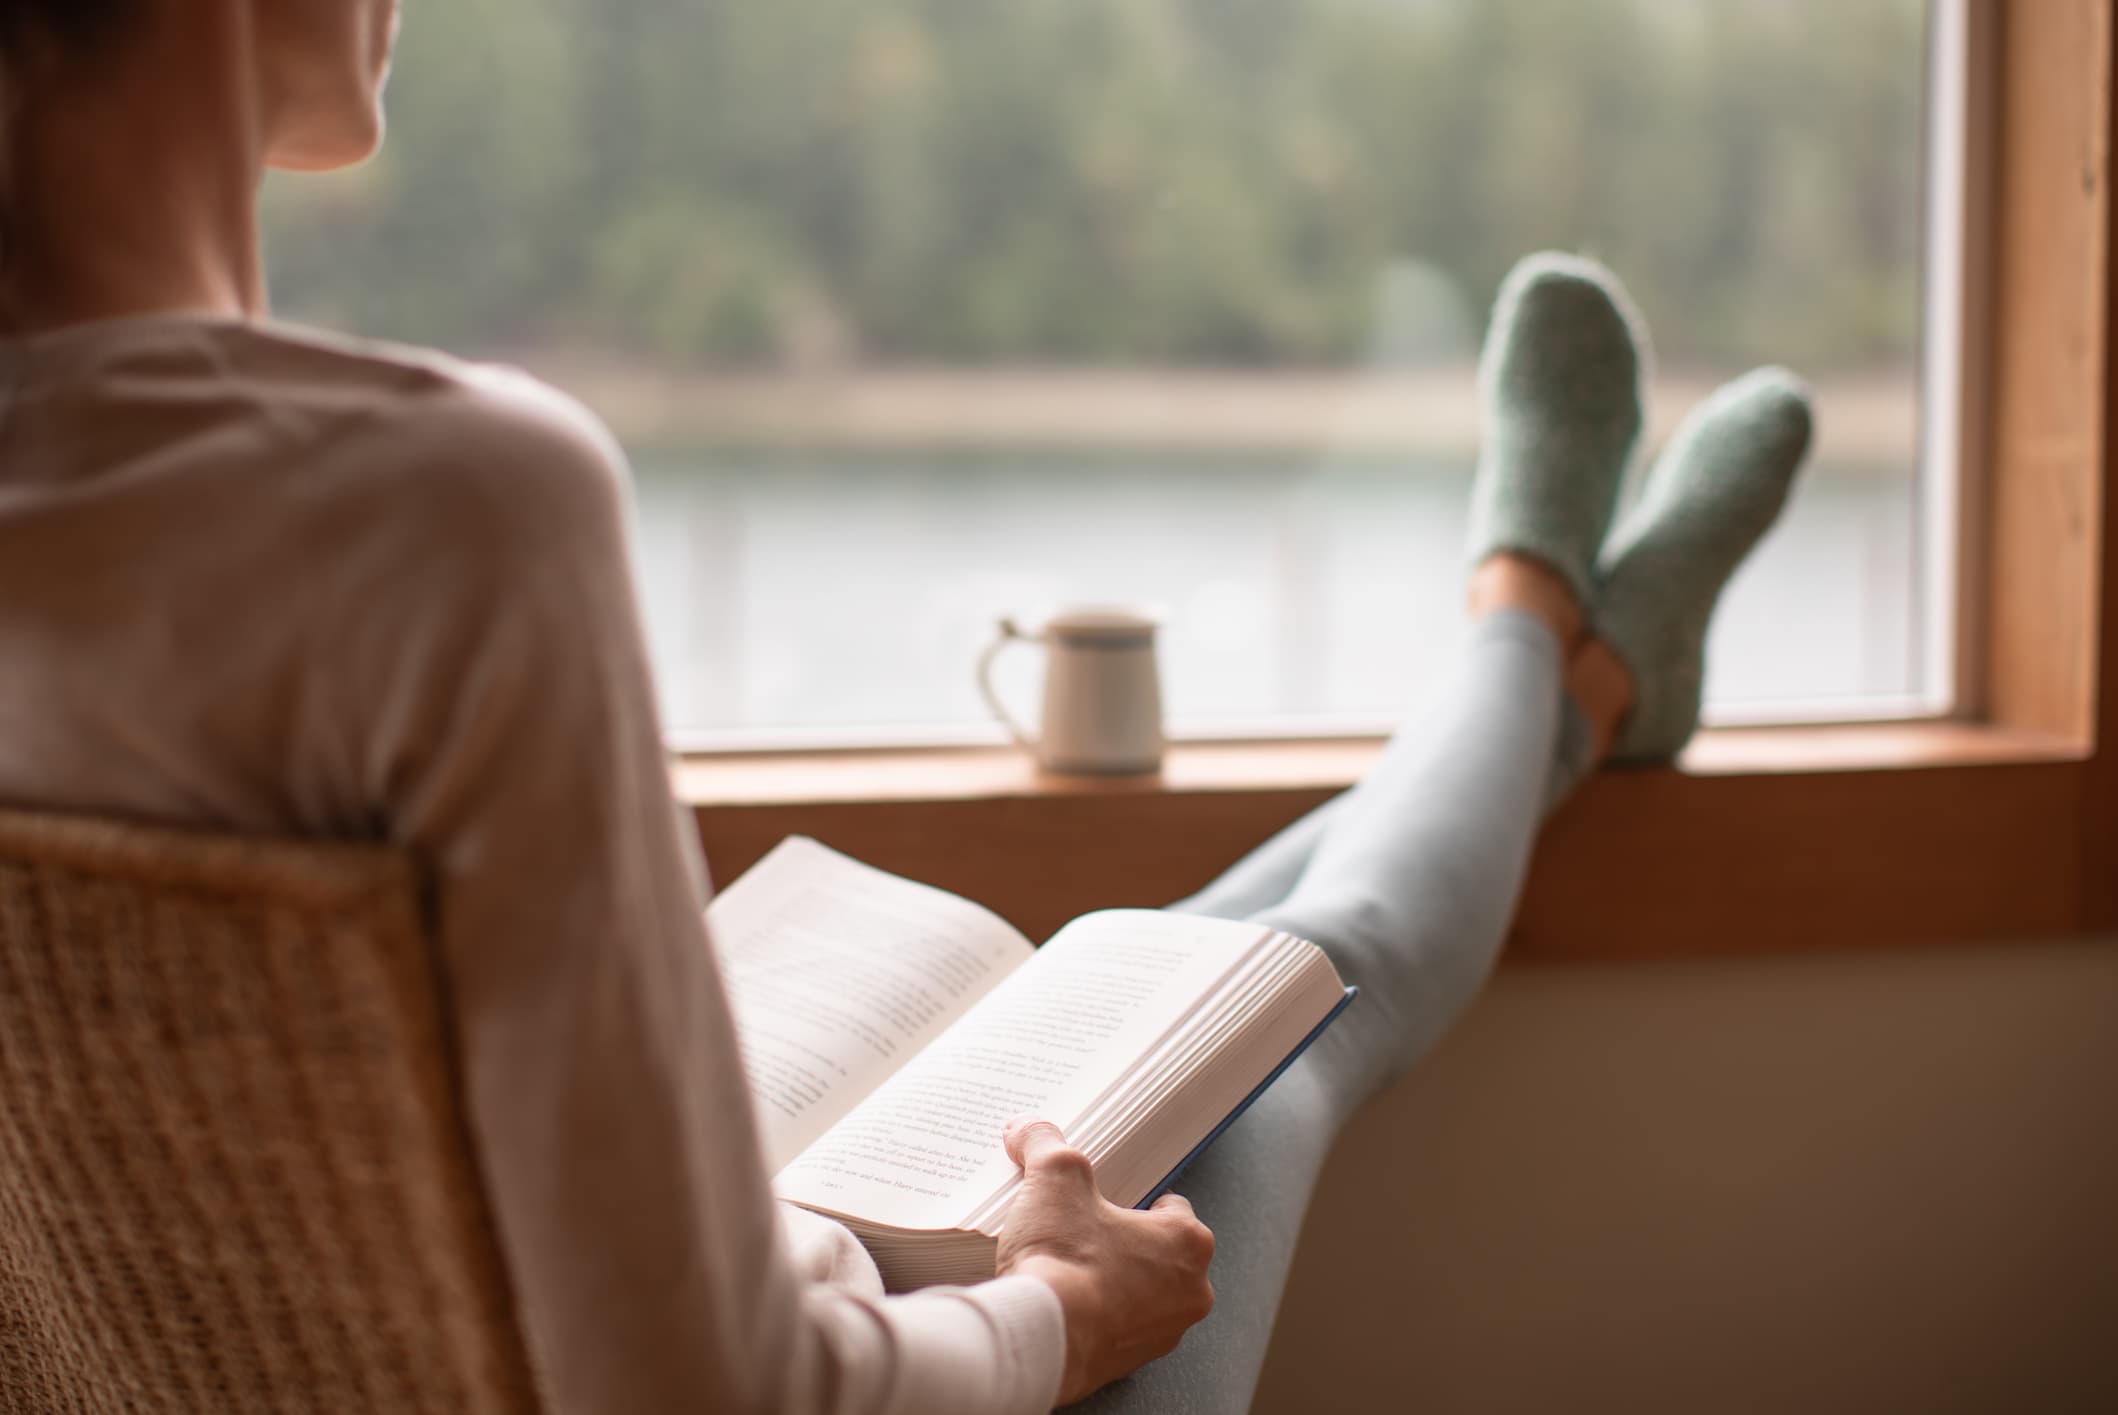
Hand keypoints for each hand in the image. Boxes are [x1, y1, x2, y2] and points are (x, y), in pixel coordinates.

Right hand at [994, 1118, 1215, 1404]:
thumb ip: (1045, 1143)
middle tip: (1081, 1233)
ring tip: (1066, 1268)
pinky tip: (1062, 1303)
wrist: (1042, 1338)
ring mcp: (1162, 1333)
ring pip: (1140, 1295)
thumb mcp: (1054, 1178)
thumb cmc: (1064, 1258)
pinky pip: (1116, 1330)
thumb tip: (1028, 1128)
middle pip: (1156, 1254)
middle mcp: (1190, 1291)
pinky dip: (1095, 1317)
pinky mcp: (1129, 1362)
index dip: (1133, 1199)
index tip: (1102, 1201)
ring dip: (1112, 1283)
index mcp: (1188, 1242)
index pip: (1170, 1209)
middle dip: (1123, 1243)